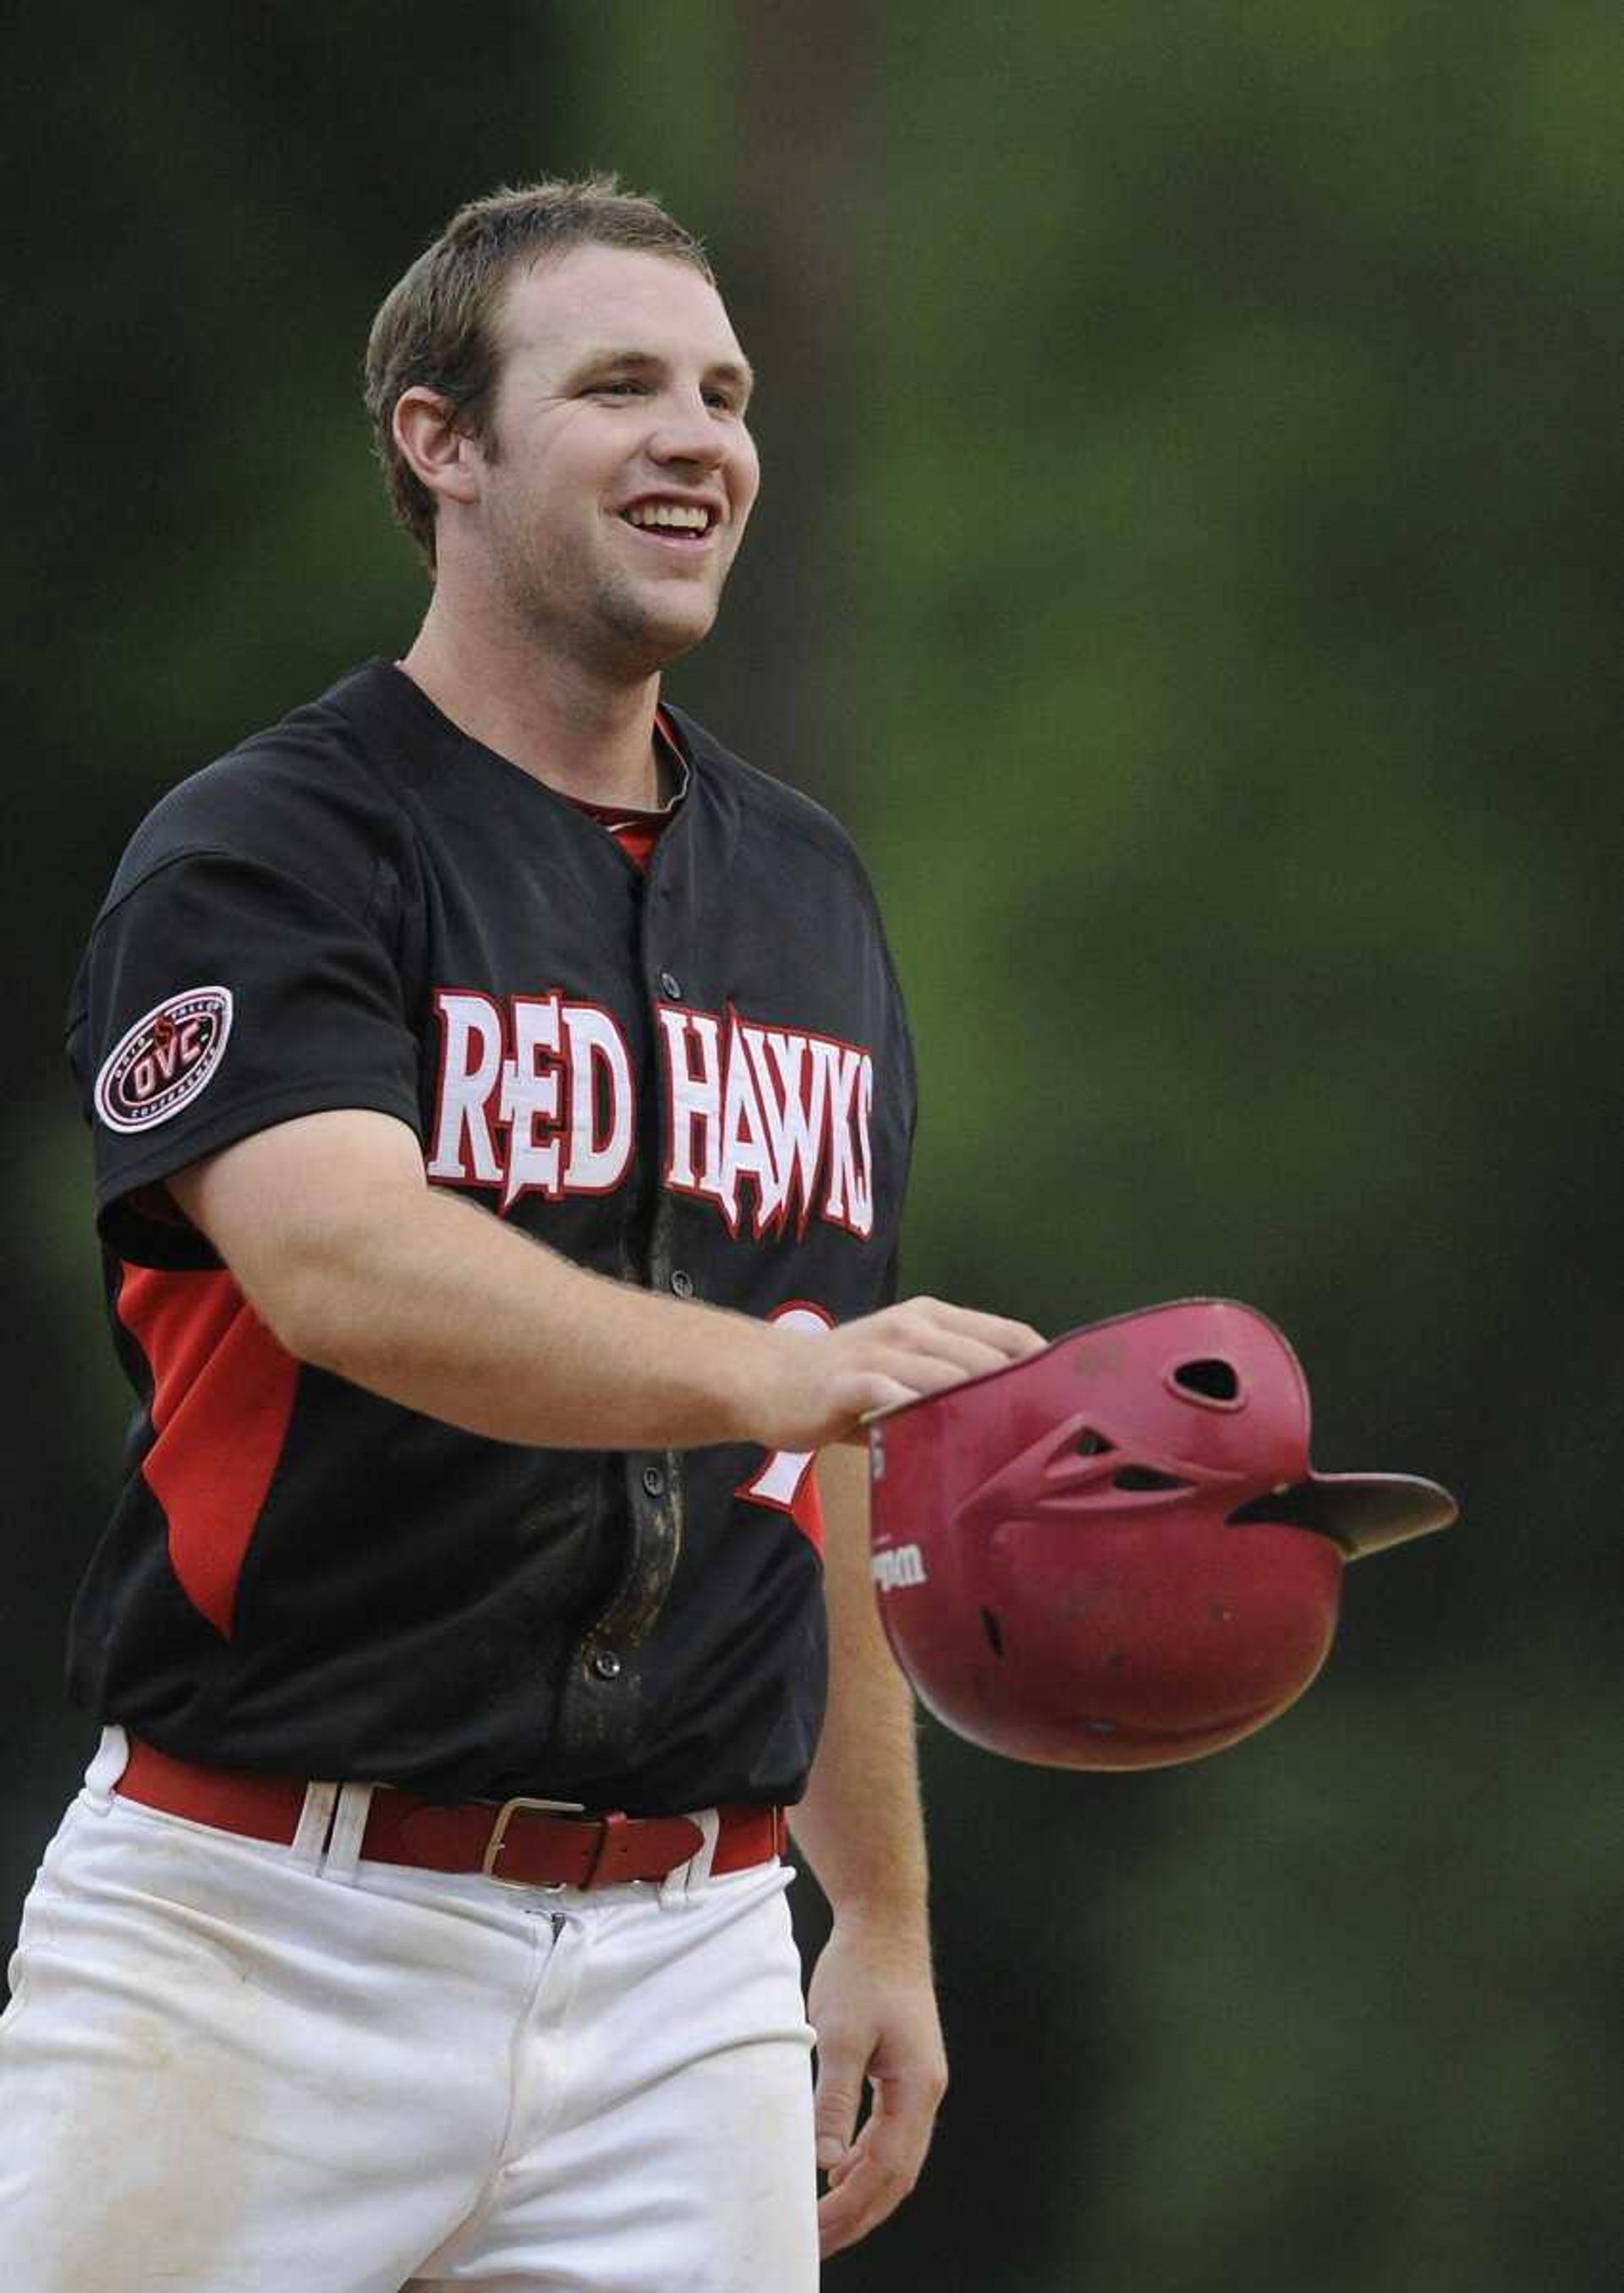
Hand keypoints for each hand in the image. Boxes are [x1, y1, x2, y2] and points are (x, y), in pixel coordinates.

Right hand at [748, 1296, 1043, 1454]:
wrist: (766, 1377)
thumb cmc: (846, 1382)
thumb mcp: (905, 1368)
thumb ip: (951, 1384)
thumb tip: (1015, 1422)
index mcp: (934, 1318)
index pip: (1009, 1335)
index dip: (1046, 1369)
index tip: (1075, 1409)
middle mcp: (913, 1326)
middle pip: (987, 1358)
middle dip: (1023, 1398)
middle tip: (1055, 1444)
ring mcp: (880, 1351)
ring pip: (947, 1376)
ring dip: (982, 1411)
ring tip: (1014, 1450)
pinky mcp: (849, 1381)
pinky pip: (893, 1395)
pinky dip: (921, 1415)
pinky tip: (944, 1445)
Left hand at [806, 1912, 947, 2258]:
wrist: (883, 1923)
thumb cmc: (863, 1971)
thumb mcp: (841, 2035)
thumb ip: (834, 2099)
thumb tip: (826, 2162)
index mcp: (918, 2090)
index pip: (885, 2171)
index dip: (850, 2210)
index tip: (813, 2234)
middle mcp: (926, 2093)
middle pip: (897, 2176)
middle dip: (858, 2215)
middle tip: (815, 2245)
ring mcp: (919, 2083)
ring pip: (895, 2158)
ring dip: (861, 2192)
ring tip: (823, 2218)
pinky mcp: (904, 2072)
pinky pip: (888, 2133)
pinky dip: (864, 2160)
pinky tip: (838, 2169)